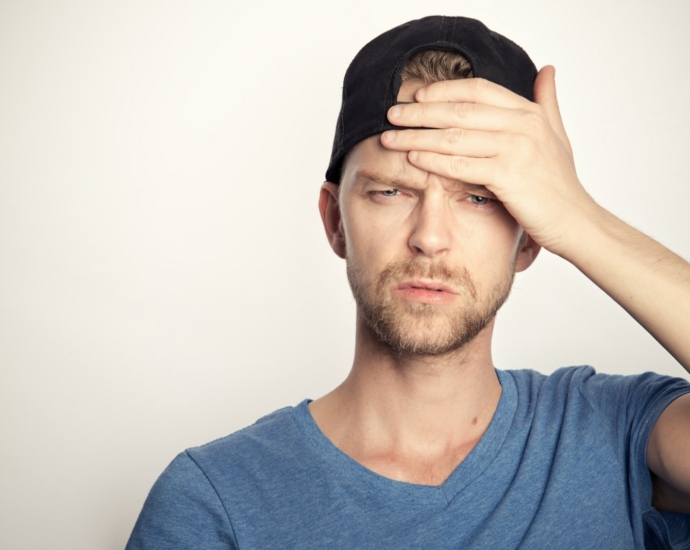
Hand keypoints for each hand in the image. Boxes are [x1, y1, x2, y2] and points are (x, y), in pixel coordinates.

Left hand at [380, 66, 597, 254]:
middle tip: (391, 114)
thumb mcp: (557, 135)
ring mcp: (517, 149)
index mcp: (529, 112)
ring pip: (454, 137)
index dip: (443, 91)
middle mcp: (523, 125)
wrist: (576, 221)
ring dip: (417, 136)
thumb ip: (547, 103)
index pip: (477, 90)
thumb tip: (547, 69)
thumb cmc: (560, 183)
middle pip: (459, 110)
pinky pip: (461, 165)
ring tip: (390, 138)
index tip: (415, 96)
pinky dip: (433, 161)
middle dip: (419, 112)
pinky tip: (412, 159)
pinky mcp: (509, 177)